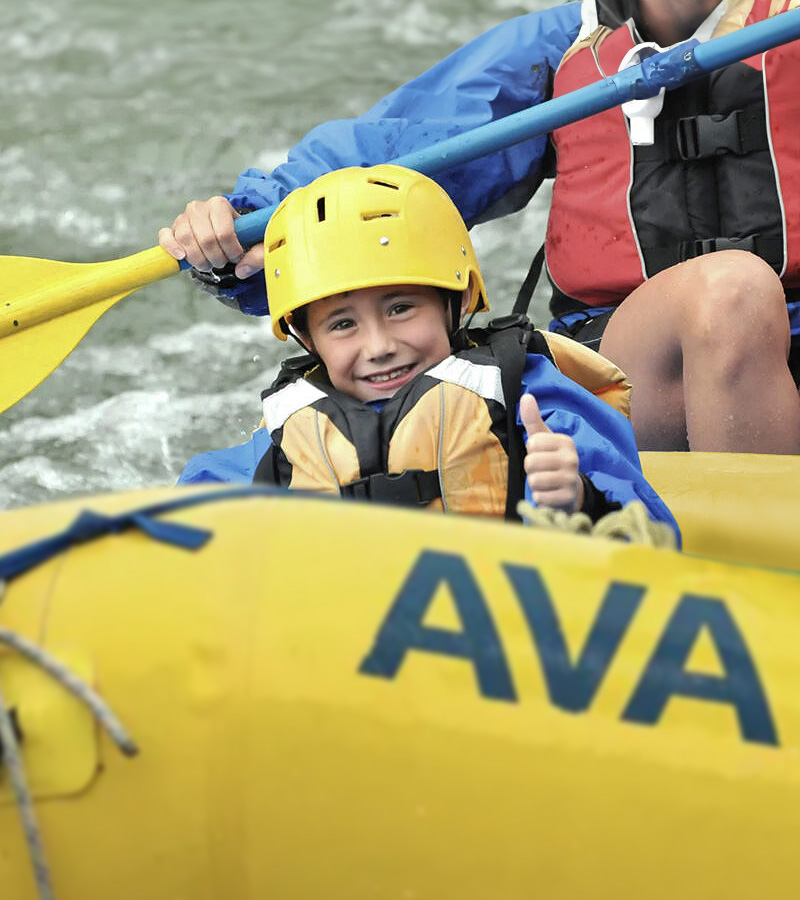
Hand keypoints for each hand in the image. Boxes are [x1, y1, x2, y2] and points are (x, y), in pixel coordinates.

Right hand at [158, 195, 264, 278]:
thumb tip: (242, 270)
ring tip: (208, 264)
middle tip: (223, 263)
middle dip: (216, 258)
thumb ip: (258, 255)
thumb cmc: (241, 237)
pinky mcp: (172, 229)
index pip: (224, 232)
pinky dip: (171, 247)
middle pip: (205, 238)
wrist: (225, 232)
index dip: (232, 251)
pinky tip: (182, 257)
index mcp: (219, 204)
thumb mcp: (256, 242)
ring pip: (186, 239)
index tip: (237, 256)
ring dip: (198, 259)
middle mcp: (199, 207)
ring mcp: (183, 217)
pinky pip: (165, 236)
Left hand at [520, 393, 583, 512]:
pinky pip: (539, 498)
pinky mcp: (568, 498)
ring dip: (534, 484)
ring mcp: (571, 479)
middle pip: (531, 462)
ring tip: (545, 482)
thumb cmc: (551, 460)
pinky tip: (549, 494)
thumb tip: (526, 396)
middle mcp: (572, 459)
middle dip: (531, 469)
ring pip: (534, 481)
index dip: (531, 451)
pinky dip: (539, 498)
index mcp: (566, 441)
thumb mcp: (542, 439)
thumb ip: (532, 419)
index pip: (532, 443)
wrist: (569, 492)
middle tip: (542, 470)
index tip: (541, 454)